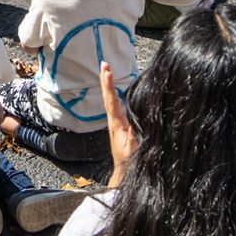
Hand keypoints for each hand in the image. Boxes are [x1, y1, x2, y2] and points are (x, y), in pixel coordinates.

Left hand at [99, 61, 135, 181]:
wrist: (124, 172)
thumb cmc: (129, 161)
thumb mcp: (132, 152)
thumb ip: (132, 140)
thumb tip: (130, 127)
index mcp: (117, 124)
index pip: (112, 102)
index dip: (110, 87)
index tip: (108, 73)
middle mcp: (114, 121)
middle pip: (108, 97)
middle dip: (106, 80)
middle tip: (104, 64)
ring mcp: (115, 122)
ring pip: (110, 100)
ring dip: (108, 85)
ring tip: (107, 70)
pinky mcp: (118, 124)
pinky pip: (114, 105)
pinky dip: (113, 94)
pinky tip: (113, 88)